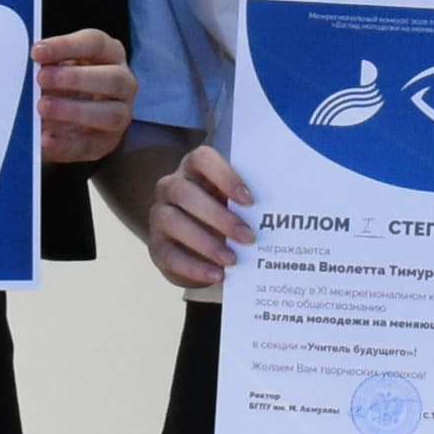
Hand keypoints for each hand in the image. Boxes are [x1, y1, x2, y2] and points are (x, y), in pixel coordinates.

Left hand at [32, 30, 138, 166]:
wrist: (65, 121)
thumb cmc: (62, 84)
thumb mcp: (56, 67)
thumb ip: (46, 64)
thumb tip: (24, 63)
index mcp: (110, 54)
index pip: (95, 43)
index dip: (67, 46)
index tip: (37, 52)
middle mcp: (123, 83)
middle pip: (112, 78)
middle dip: (75, 77)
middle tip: (41, 77)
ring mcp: (120, 114)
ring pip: (111, 114)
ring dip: (74, 110)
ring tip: (42, 107)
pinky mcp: (107, 143)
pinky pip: (89, 145)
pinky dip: (65, 143)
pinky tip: (45, 138)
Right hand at [124, 138, 254, 288]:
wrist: (195, 244)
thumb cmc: (222, 215)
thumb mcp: (233, 203)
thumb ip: (247, 203)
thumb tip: (278, 215)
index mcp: (194, 168)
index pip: (202, 159)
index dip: (225, 176)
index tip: (249, 199)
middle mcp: (171, 187)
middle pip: (186, 192)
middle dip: (219, 216)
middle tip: (248, 237)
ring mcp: (159, 214)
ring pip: (173, 221)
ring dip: (205, 243)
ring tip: (232, 259)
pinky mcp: (156, 244)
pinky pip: (169, 254)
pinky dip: (194, 266)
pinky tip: (216, 274)